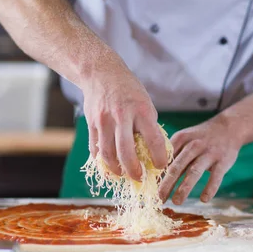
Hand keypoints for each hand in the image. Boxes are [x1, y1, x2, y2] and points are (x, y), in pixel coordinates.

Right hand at [81, 62, 167, 179]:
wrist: (101, 73)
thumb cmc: (128, 90)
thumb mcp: (146, 103)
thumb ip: (149, 126)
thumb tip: (154, 152)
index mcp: (141, 111)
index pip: (154, 140)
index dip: (159, 158)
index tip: (161, 167)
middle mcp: (122, 116)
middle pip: (126, 152)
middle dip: (134, 171)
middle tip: (139, 178)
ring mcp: (104, 120)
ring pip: (107, 153)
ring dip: (115, 169)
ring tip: (122, 174)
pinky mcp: (91, 123)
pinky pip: (95, 148)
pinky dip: (102, 161)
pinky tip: (109, 166)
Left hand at [158, 113, 247, 204]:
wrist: (228, 127)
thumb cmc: (201, 138)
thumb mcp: (185, 138)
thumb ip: (173, 154)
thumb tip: (157, 176)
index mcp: (181, 138)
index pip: (166, 158)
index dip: (157, 173)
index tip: (151, 187)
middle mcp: (194, 145)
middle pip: (177, 166)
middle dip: (167, 183)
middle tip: (159, 198)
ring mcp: (209, 153)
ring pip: (194, 172)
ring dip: (184, 188)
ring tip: (176, 202)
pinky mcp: (223, 161)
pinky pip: (216, 177)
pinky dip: (210, 188)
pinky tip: (203, 199)